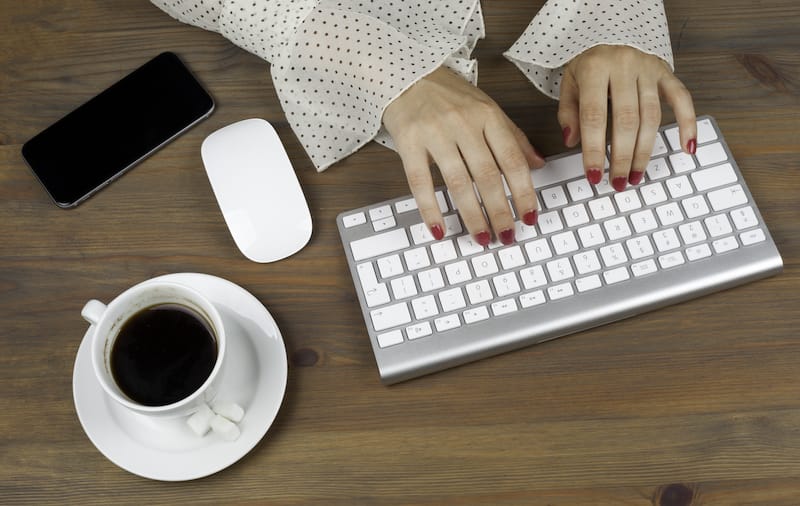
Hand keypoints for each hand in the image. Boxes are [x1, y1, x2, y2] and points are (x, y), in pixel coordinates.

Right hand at [382, 67, 545, 245]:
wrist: (406, 74)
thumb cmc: (447, 94)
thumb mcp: (486, 108)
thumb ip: (512, 137)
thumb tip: (539, 165)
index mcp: (487, 115)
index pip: (512, 159)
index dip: (523, 192)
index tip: (529, 217)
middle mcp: (463, 124)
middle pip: (487, 175)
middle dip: (499, 211)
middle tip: (507, 236)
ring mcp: (435, 133)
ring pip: (458, 182)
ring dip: (471, 215)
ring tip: (480, 237)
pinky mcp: (409, 143)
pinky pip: (420, 182)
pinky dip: (430, 209)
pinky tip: (438, 229)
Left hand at [559, 45, 696, 190]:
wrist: (611, 30)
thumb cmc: (589, 62)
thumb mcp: (569, 82)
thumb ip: (569, 112)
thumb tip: (572, 142)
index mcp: (595, 69)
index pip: (594, 117)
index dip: (594, 150)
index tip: (594, 175)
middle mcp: (624, 67)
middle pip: (626, 120)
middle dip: (622, 156)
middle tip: (618, 182)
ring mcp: (648, 69)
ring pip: (651, 116)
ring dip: (645, 151)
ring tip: (636, 175)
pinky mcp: (666, 72)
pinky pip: (682, 98)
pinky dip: (688, 123)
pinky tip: (686, 147)